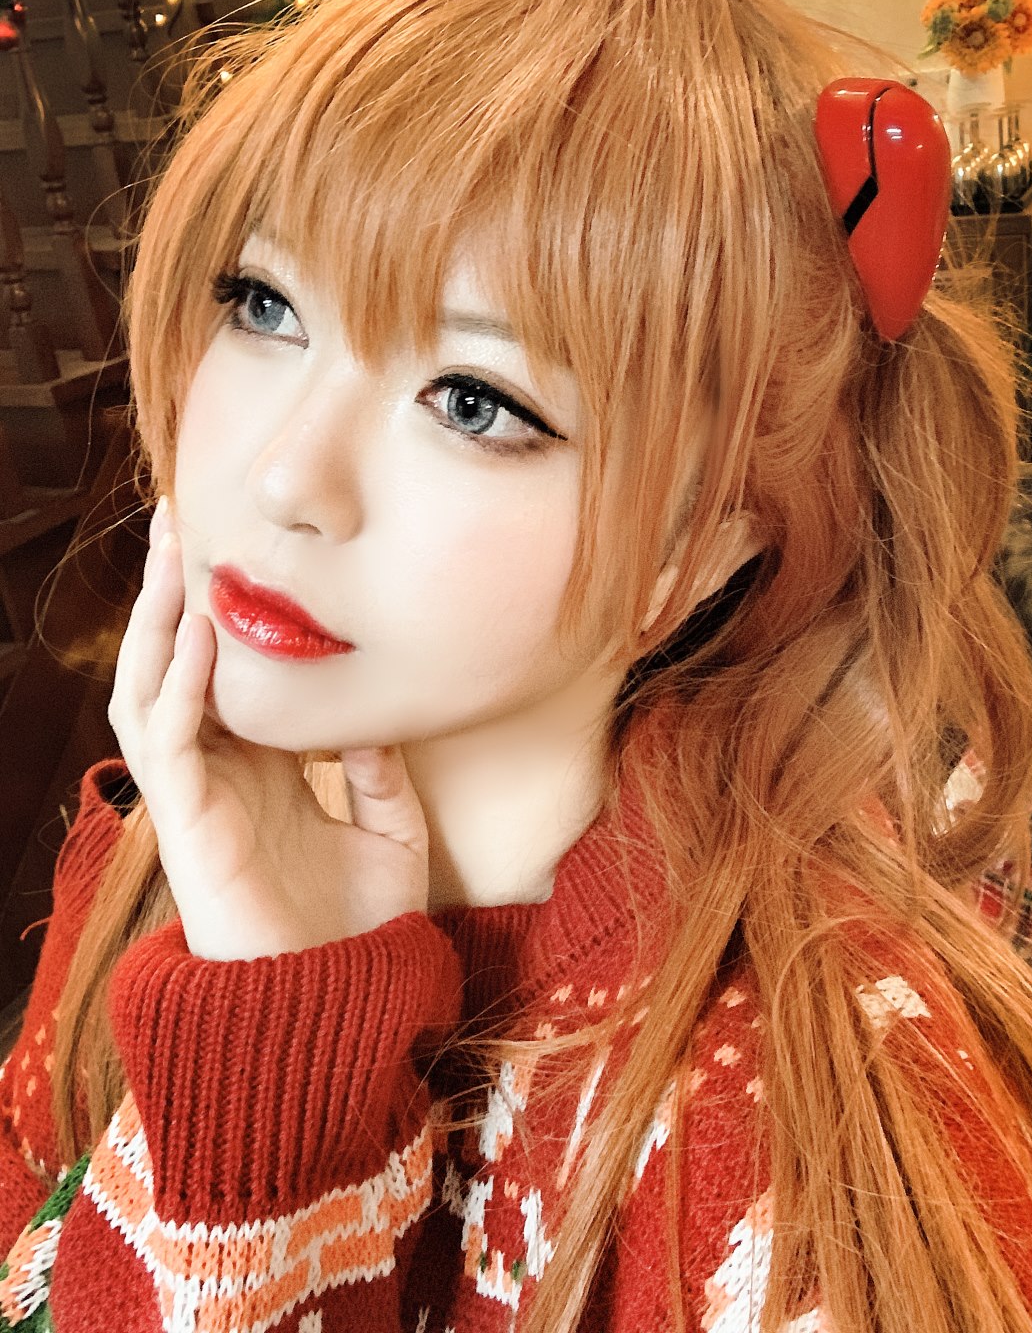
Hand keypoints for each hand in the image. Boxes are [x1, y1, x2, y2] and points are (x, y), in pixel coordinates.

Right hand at [108, 498, 430, 960]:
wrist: (336, 1004)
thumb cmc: (358, 926)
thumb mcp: (389, 825)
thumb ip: (376, 762)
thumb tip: (375, 704)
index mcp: (261, 769)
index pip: (231, 673)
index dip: (230, 612)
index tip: (245, 548)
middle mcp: (219, 772)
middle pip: (177, 663)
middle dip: (174, 592)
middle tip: (182, 519)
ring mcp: (194, 793)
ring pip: (152, 686)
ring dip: (157, 617)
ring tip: (170, 549)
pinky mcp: (185, 819)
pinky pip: (167, 734)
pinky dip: (179, 678)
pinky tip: (194, 628)